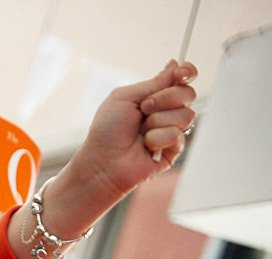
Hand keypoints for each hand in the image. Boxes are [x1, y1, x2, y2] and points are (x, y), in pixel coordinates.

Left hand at [33, 60, 196, 248]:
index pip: (183, 78)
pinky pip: (177, 135)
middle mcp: (166, 111)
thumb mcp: (125, 97)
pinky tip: (146, 146)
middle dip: (165, 98)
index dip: (187, 72)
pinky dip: (157, 138)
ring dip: (158, 121)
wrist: (102, 161)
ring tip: (140, 132)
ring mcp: (172, 129)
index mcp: (155, 95)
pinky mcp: (174, 149)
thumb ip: (153, 82)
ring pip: (186, 115)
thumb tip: (175, 64)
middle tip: (143, 109)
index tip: (182, 73)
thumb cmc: (107, 130)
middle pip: (188, 94)